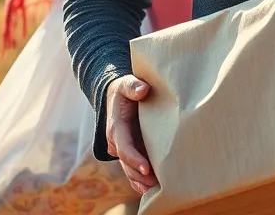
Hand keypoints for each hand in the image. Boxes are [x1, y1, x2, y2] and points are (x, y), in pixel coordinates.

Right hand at [105, 75, 157, 193]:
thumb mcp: (126, 84)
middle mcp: (117, 141)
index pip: (124, 147)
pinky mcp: (130, 151)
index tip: (147, 168)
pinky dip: (141, 180)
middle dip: (140, 176)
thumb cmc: (125, 90)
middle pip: (128, 164)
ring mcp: (123, 148)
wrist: (117, 96)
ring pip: (130, 170)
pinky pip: (133, 169)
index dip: (134, 159)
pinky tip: (152, 189)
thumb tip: (142, 89)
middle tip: (157, 185)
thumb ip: (132, 86)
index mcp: (116, 127)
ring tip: (158, 189)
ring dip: (141, 182)